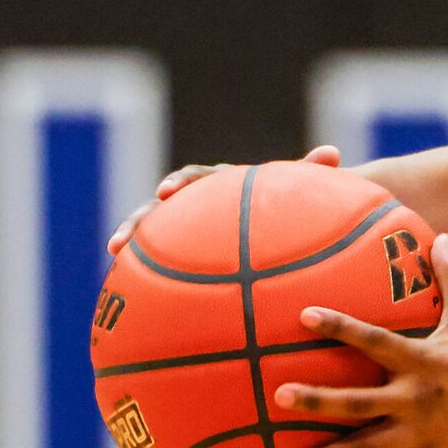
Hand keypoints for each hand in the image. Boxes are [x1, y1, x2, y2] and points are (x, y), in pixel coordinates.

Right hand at [106, 144, 337, 253]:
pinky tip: (134, 295)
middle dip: (140, 220)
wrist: (280, 219)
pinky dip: (146, 271)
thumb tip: (334, 151)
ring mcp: (186, 226)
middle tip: (122, 240)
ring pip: (152, 233)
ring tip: (113, 256)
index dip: (178, 183)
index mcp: (219, 184)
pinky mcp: (184, 249)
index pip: (194, 178)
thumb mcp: (299, 191)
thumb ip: (310, 174)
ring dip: (132, 240)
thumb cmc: (289, 204)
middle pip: (160, 207)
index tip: (166, 191)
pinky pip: (162, 260)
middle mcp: (196, 202)